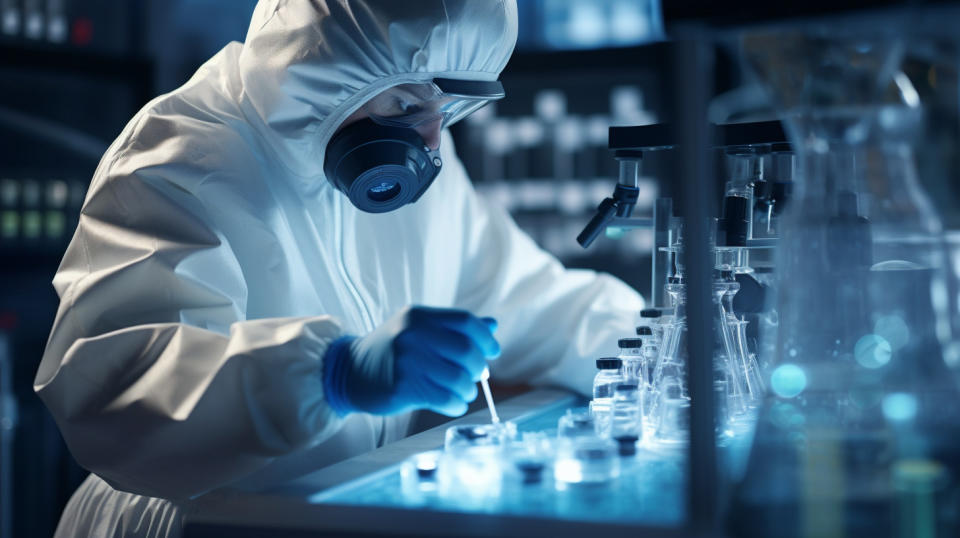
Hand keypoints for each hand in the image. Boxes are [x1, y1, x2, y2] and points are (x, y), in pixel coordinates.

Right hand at [324, 306, 499, 415]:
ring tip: (462, 391)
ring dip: (467, 389)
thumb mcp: (418, 330)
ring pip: (458, 378)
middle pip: (466, 350)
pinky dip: (456, 404)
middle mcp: (412, 335)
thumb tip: (492, 325)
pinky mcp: (402, 388)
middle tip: (475, 375)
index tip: (492, 351)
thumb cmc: (391, 351)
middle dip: (477, 366)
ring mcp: (406, 362)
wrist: (349, 372)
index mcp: (418, 316)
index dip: (485, 337)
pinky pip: (445, 398)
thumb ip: (454, 328)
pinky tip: (453, 402)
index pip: (466, 321)